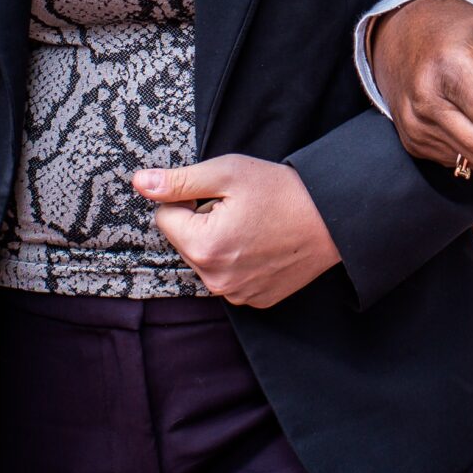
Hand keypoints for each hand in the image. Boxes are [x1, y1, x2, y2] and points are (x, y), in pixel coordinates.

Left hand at [133, 156, 342, 306]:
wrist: (334, 217)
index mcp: (203, 246)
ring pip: (206, 260)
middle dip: (202, 223)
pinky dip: (239, 261)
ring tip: (254, 226)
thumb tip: (139, 183)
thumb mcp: (228, 172)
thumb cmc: (283, 191)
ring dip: (220, 243)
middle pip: (185, 242)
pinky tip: (263, 245)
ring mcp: (236, 294)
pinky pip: (229, 278)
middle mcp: (215, 280)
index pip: (165, 217)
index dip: (188, 199)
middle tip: (240, 209)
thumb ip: (179, 181)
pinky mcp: (255, 300)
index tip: (220, 194)